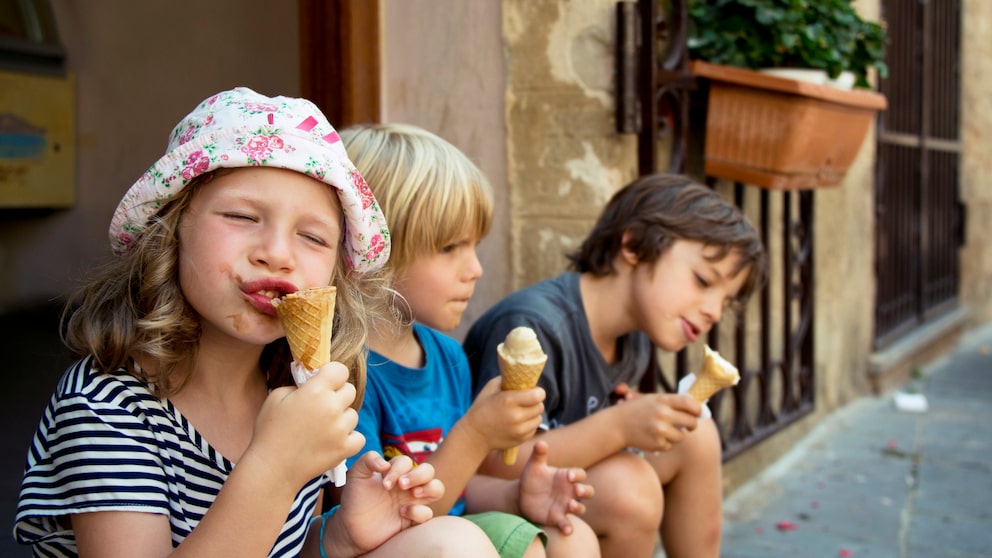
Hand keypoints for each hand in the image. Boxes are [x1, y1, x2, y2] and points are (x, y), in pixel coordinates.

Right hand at [249, 362, 363, 484]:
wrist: (271, 468)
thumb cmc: (269, 431)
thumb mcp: (277, 397)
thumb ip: (299, 385)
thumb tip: (313, 383)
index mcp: (316, 391)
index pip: (340, 370)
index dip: (333, 375)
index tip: (326, 382)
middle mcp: (332, 407)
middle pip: (350, 390)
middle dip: (338, 395)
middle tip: (323, 406)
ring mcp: (341, 429)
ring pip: (353, 414)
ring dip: (342, 418)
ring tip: (323, 428)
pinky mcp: (345, 448)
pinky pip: (359, 437)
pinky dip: (349, 438)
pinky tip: (334, 440)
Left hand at [329, 452, 443, 554]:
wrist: (351, 527)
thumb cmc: (355, 499)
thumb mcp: (356, 475)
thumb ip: (368, 460)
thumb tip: (385, 463)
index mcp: (395, 472)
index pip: (406, 461)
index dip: (398, 469)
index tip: (384, 483)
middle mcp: (407, 485)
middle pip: (428, 470)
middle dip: (418, 475)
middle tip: (402, 485)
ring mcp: (412, 501)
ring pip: (437, 488)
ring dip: (430, 488)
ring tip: (413, 494)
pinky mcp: (413, 519)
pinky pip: (428, 513)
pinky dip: (419, 511)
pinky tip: (402, 513)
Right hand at [462, 376, 544, 451]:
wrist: (475, 435)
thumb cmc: (482, 408)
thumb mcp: (491, 388)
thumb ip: (508, 380)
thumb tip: (522, 376)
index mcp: (509, 400)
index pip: (537, 395)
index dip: (538, 392)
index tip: (533, 391)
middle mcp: (516, 416)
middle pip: (540, 407)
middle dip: (535, 402)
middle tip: (526, 402)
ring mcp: (519, 430)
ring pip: (539, 418)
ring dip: (533, 414)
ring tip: (522, 412)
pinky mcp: (521, 439)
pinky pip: (534, 429)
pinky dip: (529, 424)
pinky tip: (519, 423)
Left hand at [518, 440, 592, 533]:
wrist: (522, 496)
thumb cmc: (532, 478)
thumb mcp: (534, 466)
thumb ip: (538, 455)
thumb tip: (540, 442)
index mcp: (566, 477)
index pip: (579, 474)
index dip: (577, 475)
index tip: (569, 476)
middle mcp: (569, 492)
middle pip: (587, 491)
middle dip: (585, 491)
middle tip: (577, 491)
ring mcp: (565, 505)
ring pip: (579, 508)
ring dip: (578, 508)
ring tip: (570, 506)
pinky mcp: (557, 518)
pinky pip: (566, 524)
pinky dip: (568, 527)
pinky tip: (567, 530)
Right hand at [617, 393, 701, 451]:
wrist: (617, 425)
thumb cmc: (637, 410)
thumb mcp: (653, 400)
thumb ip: (672, 403)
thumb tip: (698, 409)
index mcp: (662, 400)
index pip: (689, 403)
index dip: (698, 409)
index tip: (699, 413)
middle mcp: (663, 414)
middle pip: (691, 422)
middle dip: (692, 425)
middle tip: (688, 425)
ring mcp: (660, 430)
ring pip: (682, 436)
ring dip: (677, 435)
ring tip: (665, 431)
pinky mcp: (657, 443)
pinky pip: (671, 445)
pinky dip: (665, 443)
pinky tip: (654, 437)